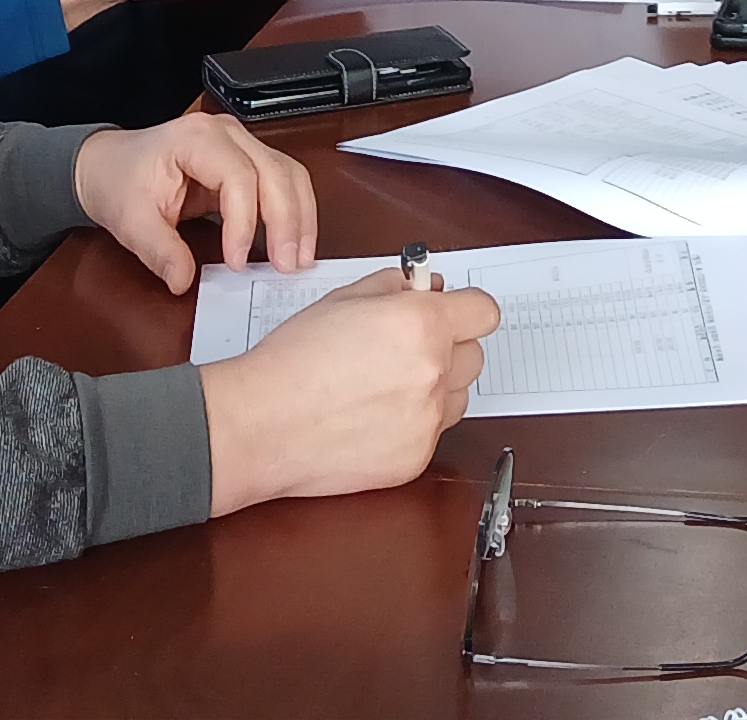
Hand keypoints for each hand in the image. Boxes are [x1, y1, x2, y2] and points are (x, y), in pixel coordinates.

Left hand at [73, 110, 314, 289]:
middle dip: (287, 221)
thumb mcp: (130, 221)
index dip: (244, 222)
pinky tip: (295, 242)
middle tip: (288, 266)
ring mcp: (242, 143)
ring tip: (300, 258)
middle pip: (275, 171)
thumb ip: (159, 251)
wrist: (110, 165)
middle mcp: (227, 133)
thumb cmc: (120, 183)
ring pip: (289, 174)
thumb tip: (184, 281)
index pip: (238, 176)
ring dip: (300, 217)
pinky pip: (283, 181)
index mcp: (196, 139)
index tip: (237, 263)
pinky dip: (295, 211)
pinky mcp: (249, 160)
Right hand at [198, 266, 499, 515]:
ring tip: (383, 388)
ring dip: (436, 389)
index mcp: (421, 325)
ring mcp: (427, 422)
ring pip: (458, 398)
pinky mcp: (414, 460)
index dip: (465, 309)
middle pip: (474, 356)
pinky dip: (410, 425)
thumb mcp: (344, 299)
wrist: (261, 423)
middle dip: (448, 348)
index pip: (484, 312)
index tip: (448, 313)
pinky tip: (369, 419)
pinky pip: (430, 433)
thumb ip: (395, 287)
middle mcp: (434, 374)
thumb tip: (426, 287)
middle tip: (404, 350)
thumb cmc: (293, 359)